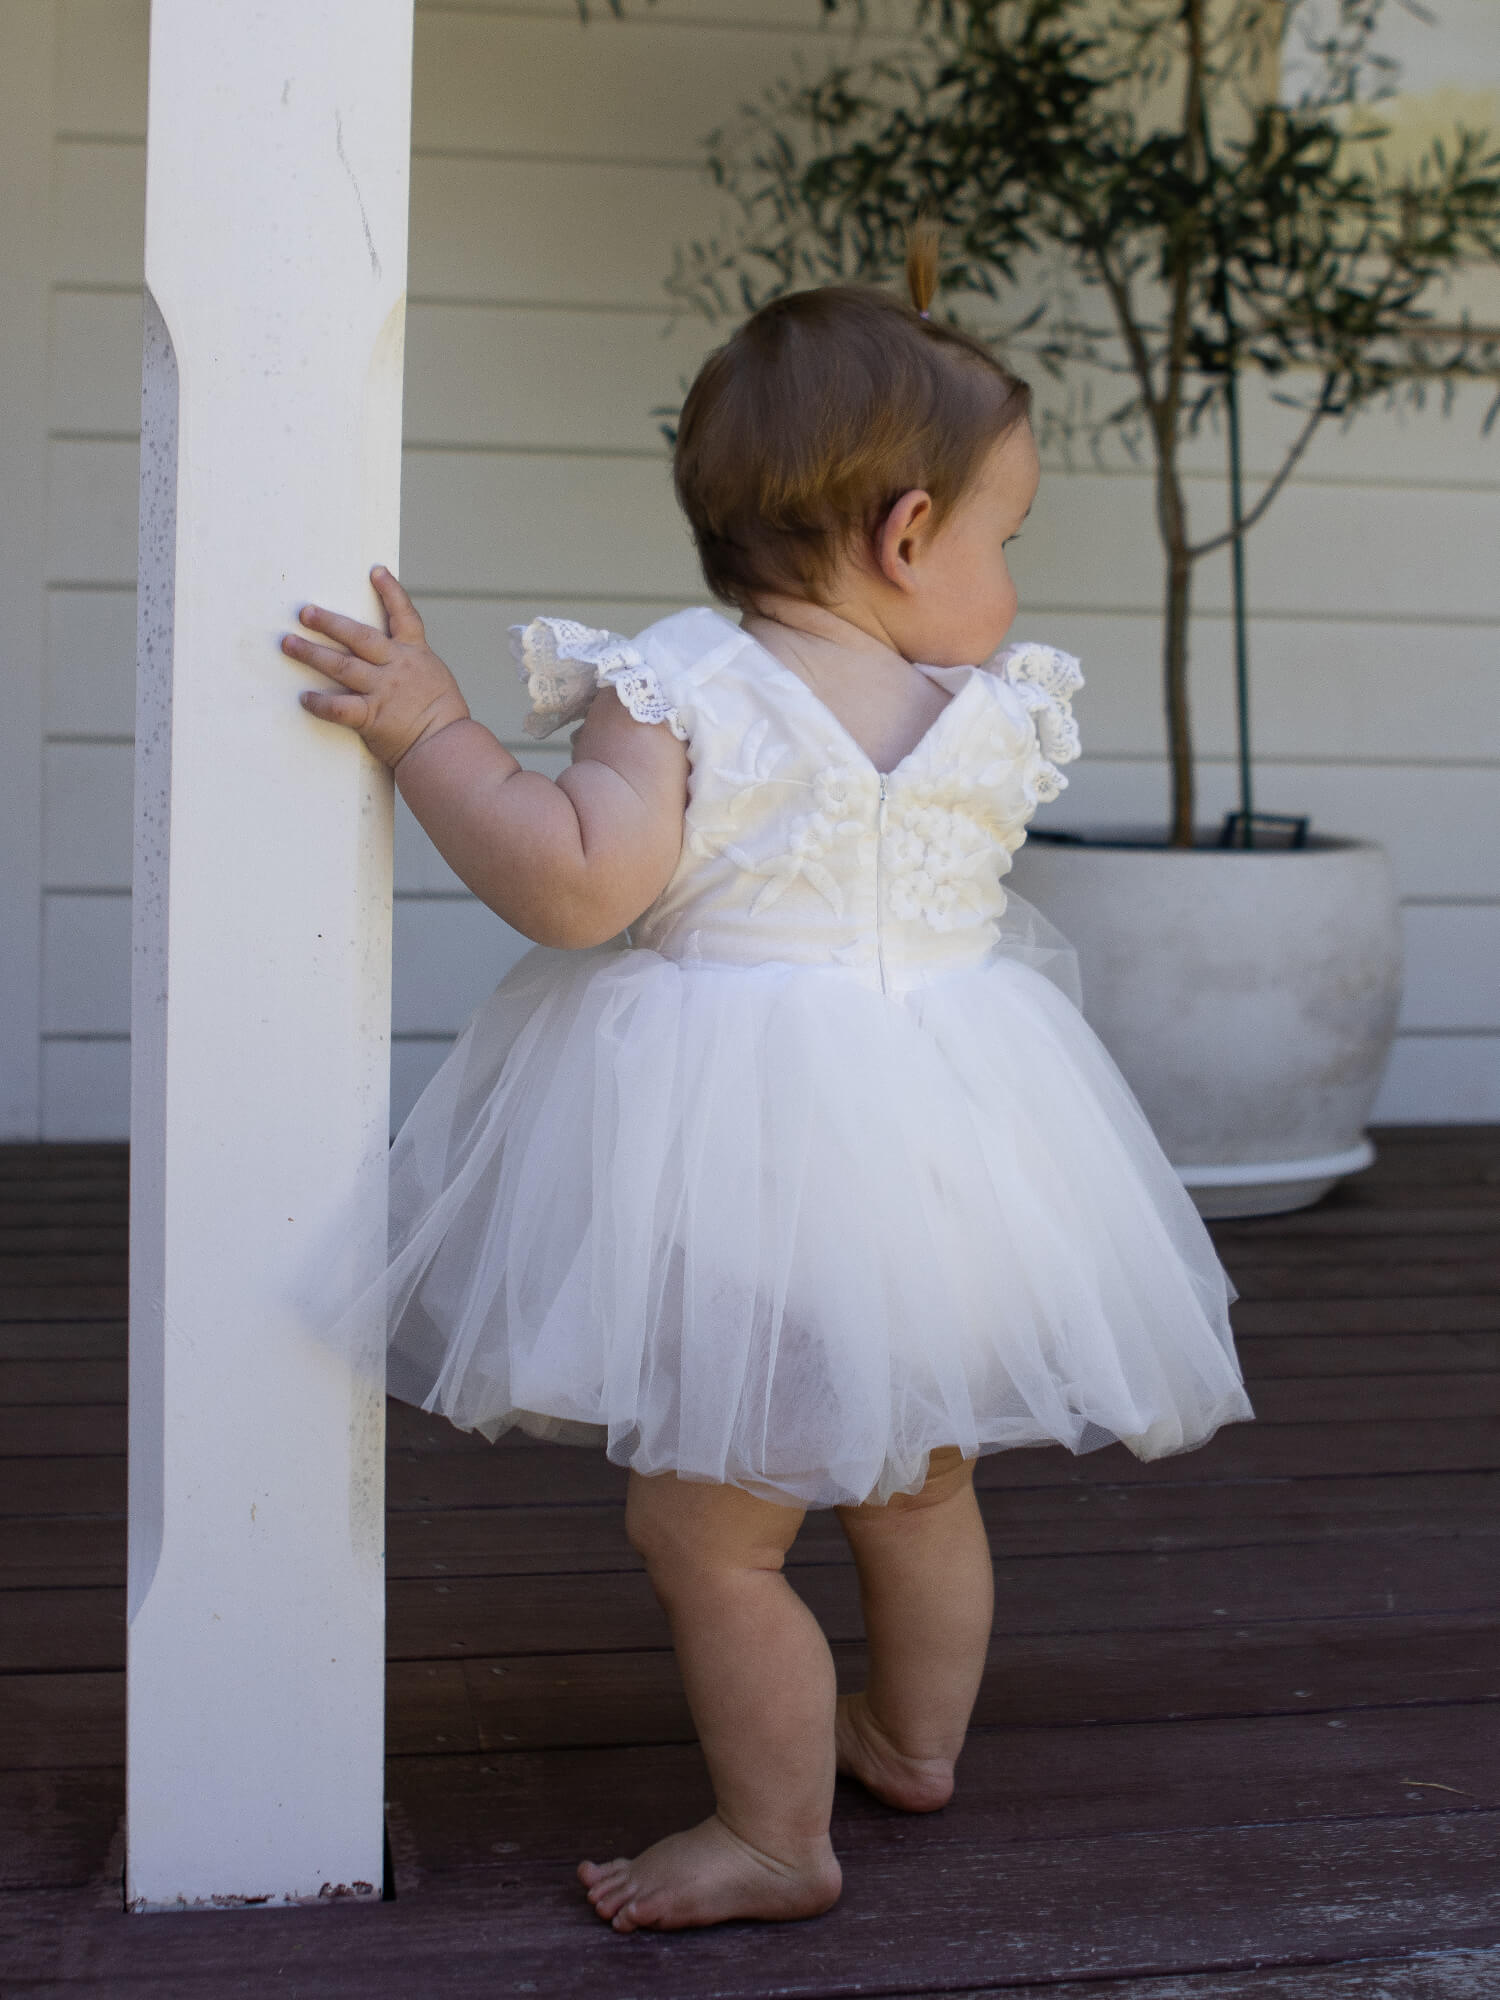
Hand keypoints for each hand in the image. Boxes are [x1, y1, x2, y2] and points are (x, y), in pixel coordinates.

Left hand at [282, 566, 470, 767]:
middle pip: (359, 636)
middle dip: (329, 622)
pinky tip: (304, 698)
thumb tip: (393, 658)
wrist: (448, 747)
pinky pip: (340, 707)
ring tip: (288, 643)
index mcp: (416, 655)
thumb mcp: (436, 678)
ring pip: (342, 665)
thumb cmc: (444, 719)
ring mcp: (383, 690)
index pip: (404, 615)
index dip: (391, 591)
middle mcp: (397, 667)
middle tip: (304, 612)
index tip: (376, 570)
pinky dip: (320, 703)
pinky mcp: (372, 717)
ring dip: (312, 653)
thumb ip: (413, 665)